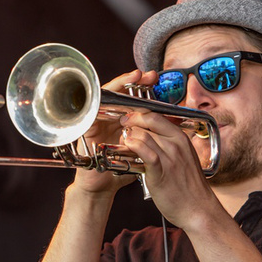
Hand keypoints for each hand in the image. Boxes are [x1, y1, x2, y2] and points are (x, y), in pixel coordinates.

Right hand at [70, 69, 157, 196]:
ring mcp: (96, 121)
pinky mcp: (86, 129)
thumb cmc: (121, 170)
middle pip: (118, 92)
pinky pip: (90, 111)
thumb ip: (153, 138)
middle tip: (145, 74)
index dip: (142, 87)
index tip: (154, 79)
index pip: (132, 98)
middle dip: (131, 81)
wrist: (103, 187)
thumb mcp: (141, 150)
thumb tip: (175, 127)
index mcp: (122, 121)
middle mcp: (109, 118)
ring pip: (105, 96)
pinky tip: (111, 93)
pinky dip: (99, 101)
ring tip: (132, 77)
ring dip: (118, 85)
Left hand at [117, 110, 221, 229]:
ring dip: (128, 137)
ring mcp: (169, 157)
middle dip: (130, 125)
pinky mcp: (160, 171)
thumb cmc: (190, 188)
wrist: (198, 209)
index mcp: (182, 139)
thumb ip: (171, 146)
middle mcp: (176, 144)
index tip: (129, 119)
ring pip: (142, 135)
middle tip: (123, 132)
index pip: (156, 116)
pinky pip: (144, 151)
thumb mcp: (185, 159)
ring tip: (124, 144)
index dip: (138, 115)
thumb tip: (153, 139)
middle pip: (147, 123)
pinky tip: (128, 149)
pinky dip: (132, 146)